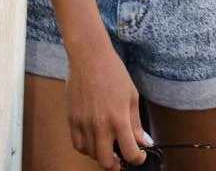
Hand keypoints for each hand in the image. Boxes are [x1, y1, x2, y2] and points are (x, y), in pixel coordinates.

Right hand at [65, 38, 147, 168]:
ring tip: (108, 146)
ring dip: (101, 155)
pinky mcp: (72, 119)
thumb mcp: (132, 95)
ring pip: (91, 154)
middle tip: (121, 160)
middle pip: (106, 161)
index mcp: (118, 118)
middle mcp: (100, 125)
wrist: (89, 56)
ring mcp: (84, 123)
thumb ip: (136, 123)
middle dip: (116, 165)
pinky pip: (77, 144)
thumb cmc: (112, 71)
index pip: (129, 152)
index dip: (137, 159)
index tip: (140, 157)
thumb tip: (144, 142)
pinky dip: (86, 148)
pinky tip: (94, 141)